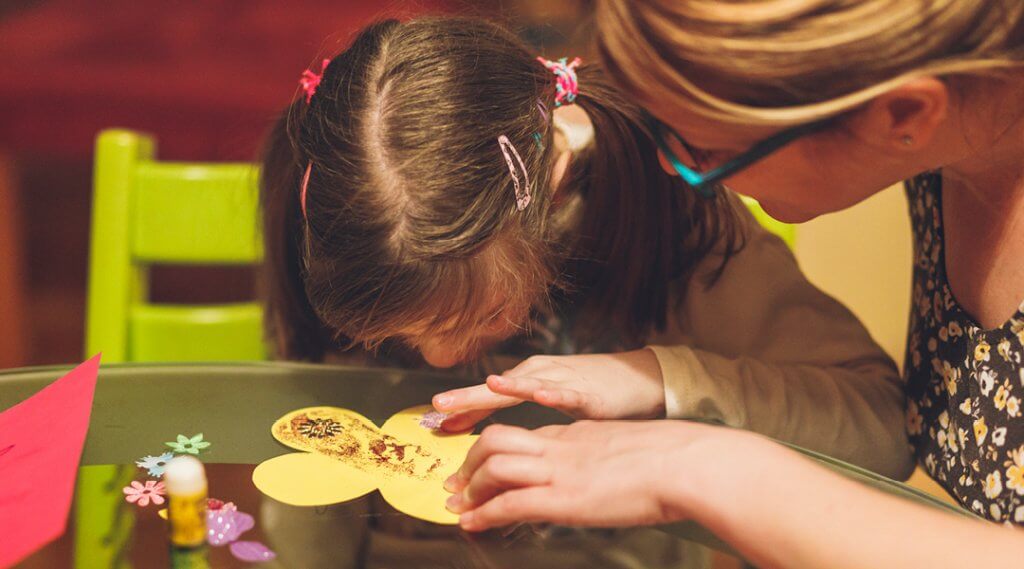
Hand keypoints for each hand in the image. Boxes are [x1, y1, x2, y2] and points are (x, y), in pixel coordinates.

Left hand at [432, 350, 665, 431]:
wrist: (642, 381)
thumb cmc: (598, 397)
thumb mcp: (556, 411)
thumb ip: (531, 430)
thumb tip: (505, 452)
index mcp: (532, 382)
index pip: (491, 399)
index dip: (464, 410)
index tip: (436, 422)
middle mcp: (543, 377)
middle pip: (499, 390)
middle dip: (469, 398)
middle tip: (440, 407)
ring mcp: (566, 383)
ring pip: (530, 385)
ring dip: (507, 388)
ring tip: (487, 387)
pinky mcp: (591, 394)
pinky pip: (570, 393)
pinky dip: (555, 392)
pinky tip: (543, 394)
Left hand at [443, 420, 746, 530]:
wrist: (685, 464)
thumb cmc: (675, 462)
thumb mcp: (633, 451)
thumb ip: (610, 459)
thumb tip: (609, 476)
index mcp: (579, 433)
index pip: (527, 435)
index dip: (500, 451)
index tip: (486, 465)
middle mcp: (561, 445)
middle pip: (498, 439)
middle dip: (470, 461)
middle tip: (456, 482)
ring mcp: (560, 470)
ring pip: (495, 465)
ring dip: (470, 487)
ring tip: (459, 505)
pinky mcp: (562, 497)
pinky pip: (510, 502)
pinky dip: (483, 513)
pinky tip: (471, 524)